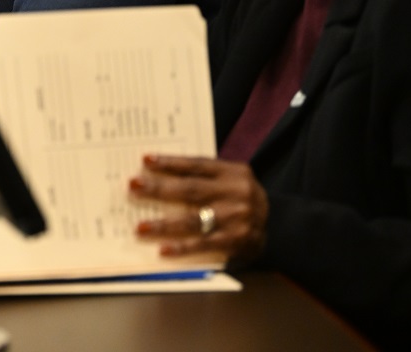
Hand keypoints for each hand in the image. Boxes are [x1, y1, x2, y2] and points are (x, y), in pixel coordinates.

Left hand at [130, 154, 268, 264]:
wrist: (277, 226)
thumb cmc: (240, 198)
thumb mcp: (231, 179)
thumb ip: (204, 175)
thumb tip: (159, 174)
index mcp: (234, 172)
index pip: (197, 165)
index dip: (171, 162)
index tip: (146, 160)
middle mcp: (237, 193)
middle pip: (191, 190)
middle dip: (159, 189)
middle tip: (133, 186)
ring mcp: (237, 219)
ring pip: (194, 220)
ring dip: (164, 224)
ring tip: (140, 226)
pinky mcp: (236, 242)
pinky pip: (204, 245)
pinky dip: (182, 248)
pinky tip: (162, 249)